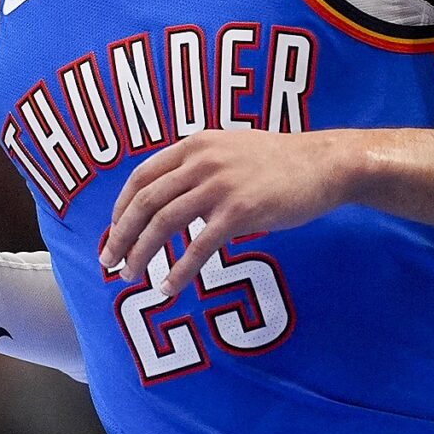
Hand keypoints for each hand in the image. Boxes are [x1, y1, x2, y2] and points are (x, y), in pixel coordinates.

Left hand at [103, 130, 358, 296]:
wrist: (324, 164)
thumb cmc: (279, 162)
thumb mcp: (229, 150)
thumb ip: (197, 168)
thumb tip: (169, 201)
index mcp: (194, 145)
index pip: (141, 177)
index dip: (120, 208)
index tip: (113, 233)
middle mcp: (201, 161)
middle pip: (145, 202)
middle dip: (120, 235)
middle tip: (109, 262)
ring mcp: (220, 186)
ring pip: (164, 223)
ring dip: (142, 254)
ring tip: (131, 277)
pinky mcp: (239, 211)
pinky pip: (198, 247)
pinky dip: (178, 271)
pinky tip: (168, 288)